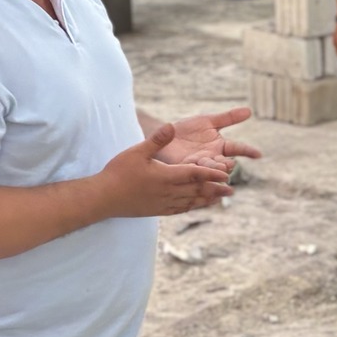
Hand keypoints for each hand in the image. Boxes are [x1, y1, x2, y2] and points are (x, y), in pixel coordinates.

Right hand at [99, 124, 235, 215]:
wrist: (104, 198)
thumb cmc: (118, 172)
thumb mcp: (137, 152)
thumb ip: (156, 140)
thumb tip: (171, 126)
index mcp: (165, 177)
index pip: (194, 174)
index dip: (211, 173)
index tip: (226, 174)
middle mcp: (168, 192)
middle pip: (197, 191)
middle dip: (215, 189)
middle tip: (231, 190)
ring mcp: (163, 203)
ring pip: (191, 202)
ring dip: (207, 200)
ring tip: (221, 199)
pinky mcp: (157, 210)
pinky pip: (180, 209)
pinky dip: (192, 207)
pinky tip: (197, 206)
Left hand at [157, 108, 262, 168]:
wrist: (165, 135)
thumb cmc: (188, 129)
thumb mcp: (208, 121)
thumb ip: (228, 118)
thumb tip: (250, 110)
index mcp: (221, 146)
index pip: (238, 148)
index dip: (248, 151)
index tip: (258, 154)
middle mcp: (213, 158)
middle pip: (225, 163)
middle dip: (226, 165)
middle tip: (228, 163)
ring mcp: (200, 165)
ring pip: (211, 170)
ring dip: (214, 171)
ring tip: (218, 172)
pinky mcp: (185, 169)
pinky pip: (194, 173)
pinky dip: (199, 175)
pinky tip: (200, 175)